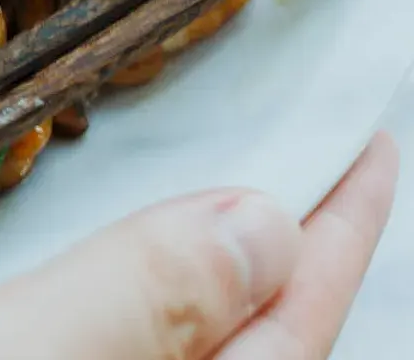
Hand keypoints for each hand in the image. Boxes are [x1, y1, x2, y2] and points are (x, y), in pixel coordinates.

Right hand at [0, 132, 397, 359]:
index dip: (342, 230)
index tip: (376, 133)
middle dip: (288, 246)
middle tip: (312, 142)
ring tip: (238, 177)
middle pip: (240, 345)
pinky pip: (96, 336)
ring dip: (207, 262)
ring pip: (165, 340)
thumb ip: (130, 308)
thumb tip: (268, 226)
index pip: (289, 334)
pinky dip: (123, 279)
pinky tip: (115, 236)